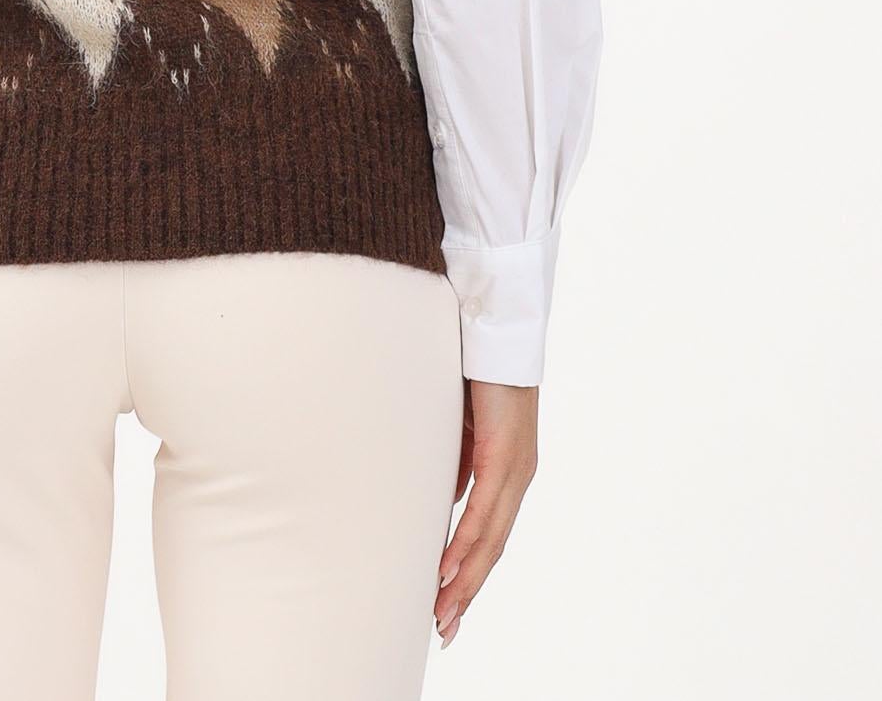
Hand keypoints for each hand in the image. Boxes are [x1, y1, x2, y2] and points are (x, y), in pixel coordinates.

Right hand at [434, 379, 537, 646]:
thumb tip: (448, 497)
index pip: (489, 537)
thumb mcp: (465, 431)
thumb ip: (461, 466)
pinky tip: (448, 570)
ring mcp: (515, 470)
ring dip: (463, 580)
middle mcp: (518, 479)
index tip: (450, 604)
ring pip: (489, 540)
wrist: (497, 332)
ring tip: (443, 613)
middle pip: (491, 550)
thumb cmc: (479, 376)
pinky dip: (465, 544)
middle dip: (466, 592)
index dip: (470, 573)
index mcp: (509, 474)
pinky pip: (483, 510)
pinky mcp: (504, 456)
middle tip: (444, 628)